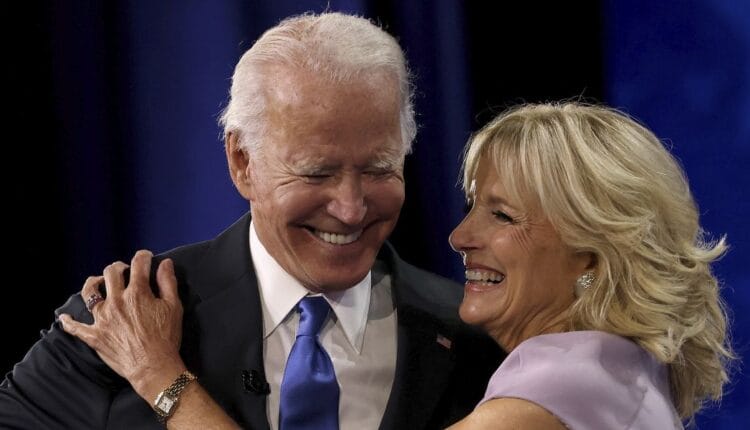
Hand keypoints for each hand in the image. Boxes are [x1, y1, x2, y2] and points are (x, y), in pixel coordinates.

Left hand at [60, 250, 185, 401]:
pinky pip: (75, 328)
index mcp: (137, 293)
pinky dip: (69, 322)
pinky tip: (65, 318)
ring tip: (99, 282)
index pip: (138, 265)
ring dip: (93, 283)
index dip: (143, 257)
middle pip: (111, 273)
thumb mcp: (174, 307)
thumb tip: (165, 263)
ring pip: (90, 293)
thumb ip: (168, 282)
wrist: (153, 367)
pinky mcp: (94, 336)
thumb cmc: (166, 338)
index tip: (146, 257)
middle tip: (124, 270)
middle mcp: (116, 301)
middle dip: (118, 267)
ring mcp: (102, 318)